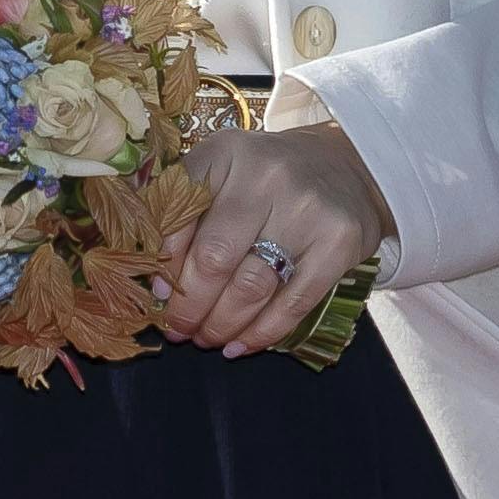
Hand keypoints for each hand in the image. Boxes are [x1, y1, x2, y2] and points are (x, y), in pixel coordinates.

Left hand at [164, 111, 392, 354]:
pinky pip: (293, 302)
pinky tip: (241, 345)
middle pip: (214, 258)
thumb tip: (152, 281)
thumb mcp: (221, 173)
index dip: (162, 263)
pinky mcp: (339, 242)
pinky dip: (262, 332)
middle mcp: (266, 175)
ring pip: (251, 286)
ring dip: (221, 324)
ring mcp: (307, 209)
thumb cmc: (265, 179)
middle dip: (189, 306)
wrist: (346, 167)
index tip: (157, 295)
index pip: (179, 215)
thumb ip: (182, 211)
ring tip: (207, 338)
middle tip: (178, 329)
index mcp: (225, 153)